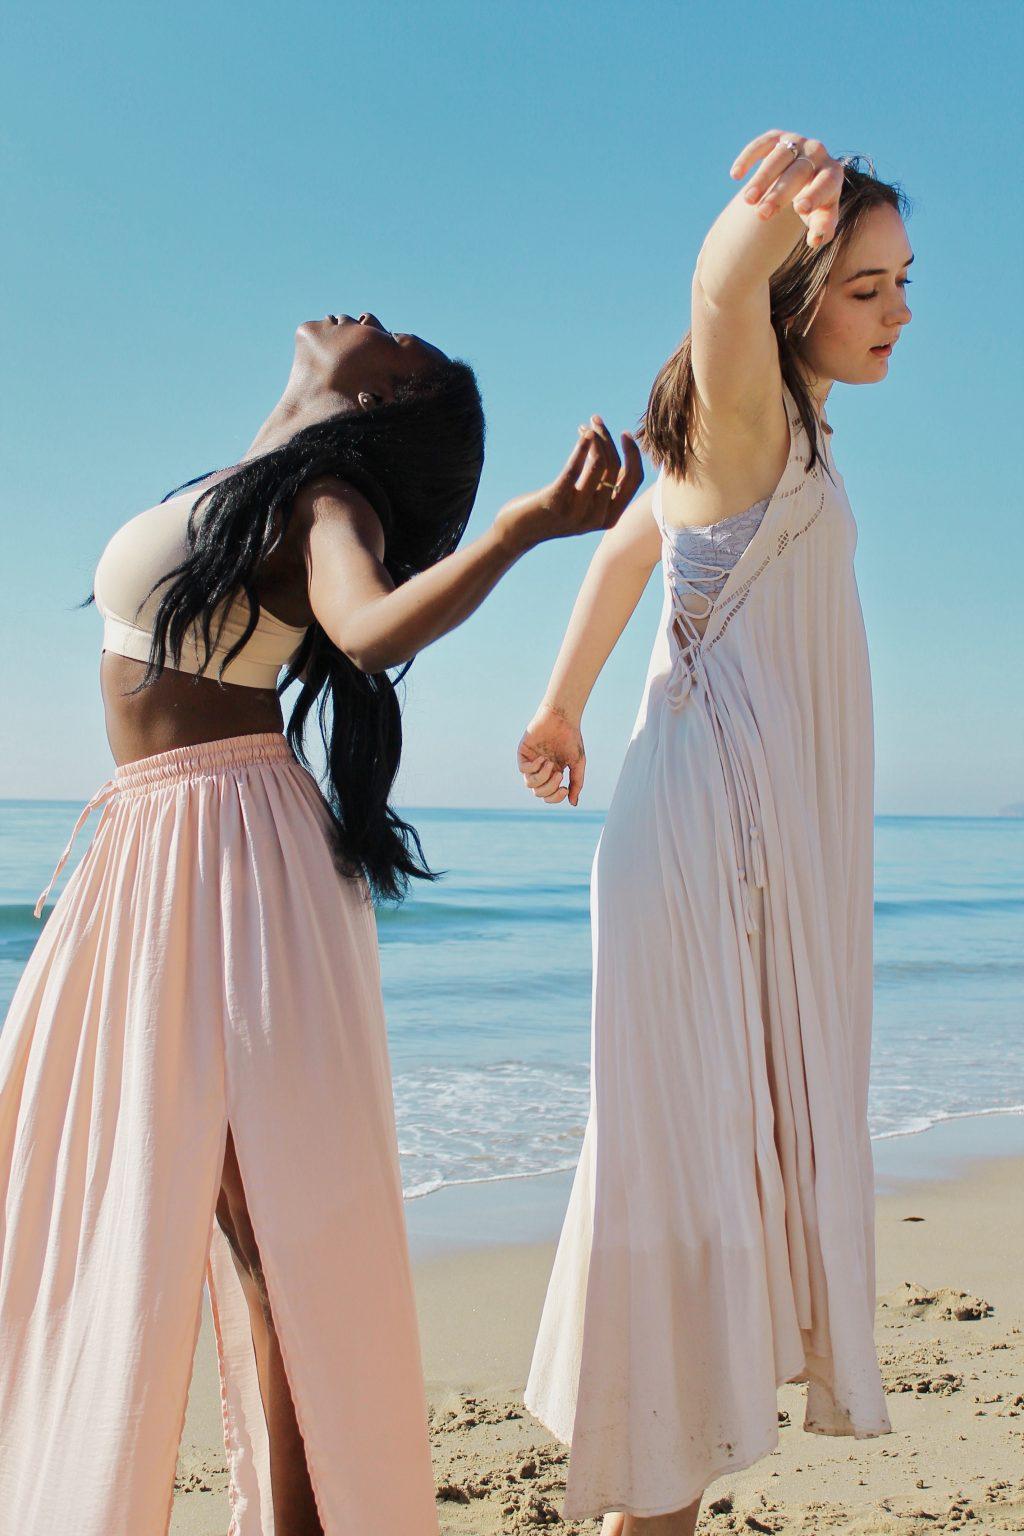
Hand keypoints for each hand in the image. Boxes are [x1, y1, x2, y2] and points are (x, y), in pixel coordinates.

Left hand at [494, 416, 642, 556]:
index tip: (624, 434)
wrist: (519, 532)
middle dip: (608, 438)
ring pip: (598, 464)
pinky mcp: (556, 502)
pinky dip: (582, 447)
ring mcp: (577, 512)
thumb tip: (623, 461)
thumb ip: (603, 490)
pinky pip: (574, 469)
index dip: (633, 454)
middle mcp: (597, 518)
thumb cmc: (554, 511)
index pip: (634, 480)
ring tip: (585, 426)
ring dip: (594, 438)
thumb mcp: (585, 504)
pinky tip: (583, 432)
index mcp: (610, 518)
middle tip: (596, 421)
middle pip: (614, 467)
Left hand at [517, 704, 585, 806]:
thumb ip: (576, 783)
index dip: (556, 797)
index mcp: (553, 774)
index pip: (549, 795)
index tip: (565, 788)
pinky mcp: (523, 752)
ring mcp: (531, 762)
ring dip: (542, 778)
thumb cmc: (571, 738)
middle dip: (550, 788)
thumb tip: (573, 804)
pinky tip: (543, 758)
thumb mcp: (577, 763)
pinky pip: (523, 769)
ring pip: (529, 784)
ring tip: (550, 764)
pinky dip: (534, 767)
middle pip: (539, 793)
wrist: (562, 717)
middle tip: (559, 775)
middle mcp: (541, 770)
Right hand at [729, 130, 844, 249]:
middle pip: (798, 172)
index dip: (814, 194)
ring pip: (779, 157)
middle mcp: (817, 153)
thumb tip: (815, 240)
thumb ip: (822, 230)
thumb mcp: (821, 218)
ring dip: (762, 179)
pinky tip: (736, 175)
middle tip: (761, 215)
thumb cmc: (814, 205)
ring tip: (747, 201)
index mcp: (832, 174)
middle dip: (779, 193)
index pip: (826, 183)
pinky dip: (748, 157)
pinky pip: (762, 144)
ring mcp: (796, 143)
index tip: (800, 208)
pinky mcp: (777, 138)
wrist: (804, 179)